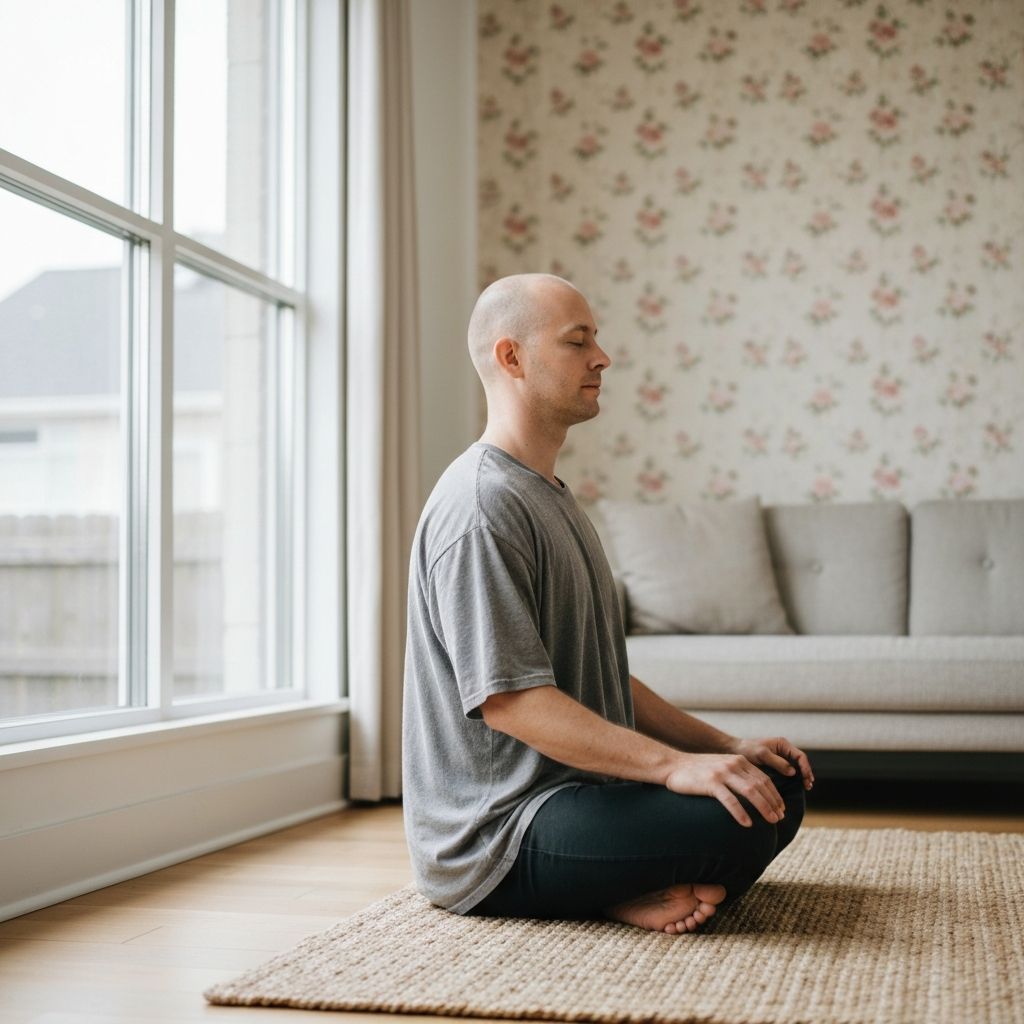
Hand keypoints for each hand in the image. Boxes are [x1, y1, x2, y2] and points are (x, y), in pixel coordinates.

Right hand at [664, 752, 786, 827]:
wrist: (673, 765)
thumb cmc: (697, 770)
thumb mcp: (721, 766)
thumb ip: (737, 774)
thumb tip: (755, 792)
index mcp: (738, 761)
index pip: (764, 778)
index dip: (775, 794)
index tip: (781, 808)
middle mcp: (733, 764)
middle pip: (760, 785)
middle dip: (773, 803)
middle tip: (780, 818)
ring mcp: (722, 773)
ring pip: (750, 791)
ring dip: (764, 807)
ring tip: (771, 821)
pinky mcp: (710, 783)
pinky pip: (730, 800)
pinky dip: (741, 812)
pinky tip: (747, 824)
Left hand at [728, 736, 814, 790]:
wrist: (735, 751)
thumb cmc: (747, 750)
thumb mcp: (762, 754)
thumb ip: (777, 762)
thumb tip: (793, 772)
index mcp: (782, 744)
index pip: (800, 756)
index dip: (805, 767)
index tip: (806, 778)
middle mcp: (784, 750)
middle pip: (800, 762)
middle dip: (806, 773)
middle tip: (808, 785)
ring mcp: (780, 757)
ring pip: (796, 767)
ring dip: (802, 776)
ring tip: (806, 787)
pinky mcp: (776, 765)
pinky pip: (789, 771)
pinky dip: (794, 778)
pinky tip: (796, 786)